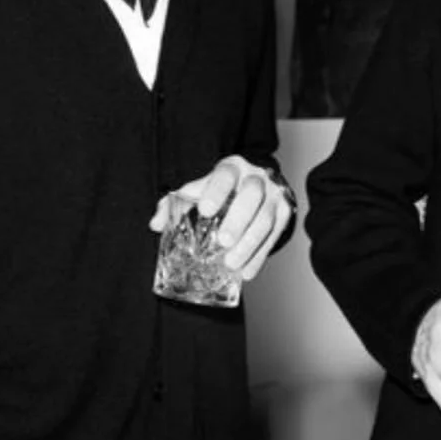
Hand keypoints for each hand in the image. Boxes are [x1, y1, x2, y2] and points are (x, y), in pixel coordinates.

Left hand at [150, 155, 292, 281]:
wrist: (258, 185)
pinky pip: (275, 236)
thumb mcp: (200, 189)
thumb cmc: (222, 189)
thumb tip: (155, 224)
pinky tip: (247, 272)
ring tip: (232, 264)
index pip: (225, 175)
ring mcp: (274, 195)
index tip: (205, 210)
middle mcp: (257, 178)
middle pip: (252, 195)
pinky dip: (260, 256)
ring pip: (266, 219)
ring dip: (249, 244)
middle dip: (238, 219)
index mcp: (232, 167)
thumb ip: (175, 203)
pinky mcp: (285, 213)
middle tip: (223, 241)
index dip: (216, 191)